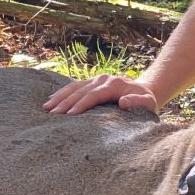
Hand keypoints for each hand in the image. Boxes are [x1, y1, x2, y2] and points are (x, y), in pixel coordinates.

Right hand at [43, 74, 159, 114]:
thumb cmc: (146, 101)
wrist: (145, 90)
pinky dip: (62, 92)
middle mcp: (103, 79)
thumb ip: (138, 102)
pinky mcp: (92, 82)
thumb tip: (123, 102)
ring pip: (74, 87)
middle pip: (80, 91)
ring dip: (60, 97)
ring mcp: (96, 79)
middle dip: (65, 102)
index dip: (81, 104)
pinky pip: (74, 86)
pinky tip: (51, 99)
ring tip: (46, 107)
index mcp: (114, 85)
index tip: (69, 115)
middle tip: (52, 114)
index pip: (93, 95)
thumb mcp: (148, 103)